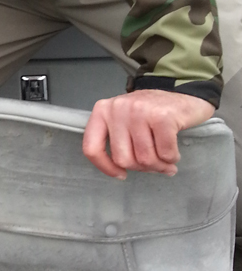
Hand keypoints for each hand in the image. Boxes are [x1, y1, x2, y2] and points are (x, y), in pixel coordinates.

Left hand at [82, 89, 214, 178]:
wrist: (180, 95)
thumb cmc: (149, 114)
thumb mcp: (124, 121)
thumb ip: (117, 141)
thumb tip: (119, 171)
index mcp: (102, 111)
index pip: (91, 148)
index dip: (105, 167)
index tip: (121, 174)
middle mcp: (117, 108)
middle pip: (123, 159)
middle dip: (141, 167)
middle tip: (153, 162)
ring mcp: (139, 111)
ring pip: (145, 159)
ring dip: (159, 165)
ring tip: (165, 158)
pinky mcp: (162, 116)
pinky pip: (165, 154)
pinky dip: (172, 158)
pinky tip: (173, 152)